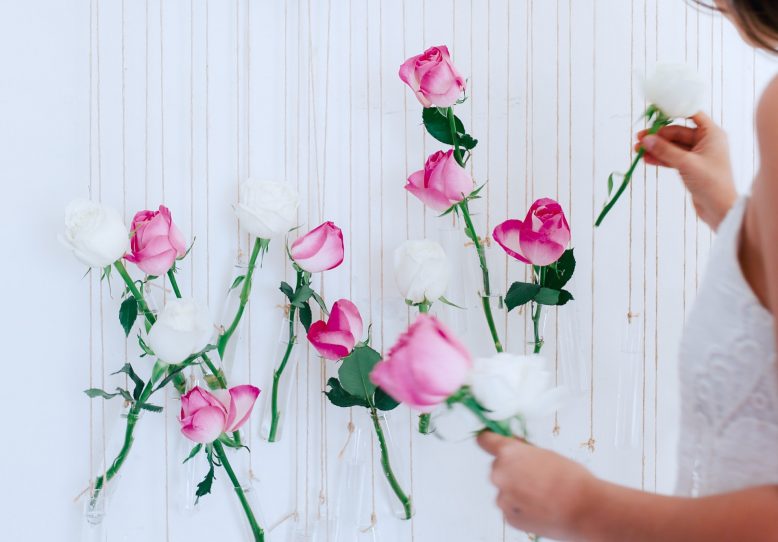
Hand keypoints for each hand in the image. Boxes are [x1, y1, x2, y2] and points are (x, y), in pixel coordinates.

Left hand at [477, 431, 598, 539]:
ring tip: (542, 494)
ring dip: (516, 490)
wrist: (584, 509)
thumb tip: (516, 451)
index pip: (485, 440)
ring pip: (505, 489)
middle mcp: (499, 474)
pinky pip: (511, 507)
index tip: (489, 441)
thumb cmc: (570, 479)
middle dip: (511, 470)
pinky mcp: (509, 517)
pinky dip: (521, 507)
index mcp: (508, 453)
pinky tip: (540, 506)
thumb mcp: (545, 453)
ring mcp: (503, 498)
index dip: (489, 440)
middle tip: (534, 475)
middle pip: (498, 467)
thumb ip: (524, 451)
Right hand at [636, 112, 736, 229]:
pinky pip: (672, 158)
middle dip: (658, 136)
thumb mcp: (686, 163)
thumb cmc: (711, 183)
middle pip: (677, 132)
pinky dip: (660, 158)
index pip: (692, 114)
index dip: (674, 112)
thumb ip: (665, 150)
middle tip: (639, 139)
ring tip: (637, 150)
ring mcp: (697, 155)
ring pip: (673, 146)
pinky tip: (646, 159)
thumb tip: (646, 140)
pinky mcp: (690, 167)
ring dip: (656, 148)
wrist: (719, 209)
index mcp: (712, 134)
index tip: (656, 114)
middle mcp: (705, 141)